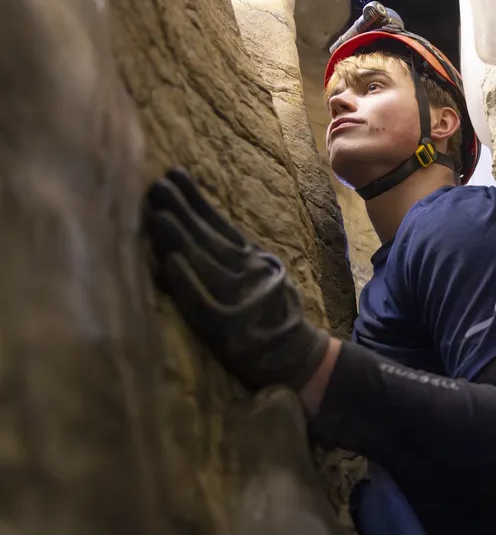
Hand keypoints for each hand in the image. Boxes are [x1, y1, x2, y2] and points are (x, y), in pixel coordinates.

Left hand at [143, 168, 330, 391]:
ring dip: (179, 238)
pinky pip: (203, 304)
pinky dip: (186, 283)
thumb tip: (203, 234)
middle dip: (183, 211)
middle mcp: (252, 276)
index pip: (223, 227)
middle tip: (157, 185)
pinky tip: (169, 263)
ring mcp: (241, 302)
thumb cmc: (276, 318)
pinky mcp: (229, 331)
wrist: (300, 360)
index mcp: (258, 262)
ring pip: (205, 265)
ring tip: (157, 213)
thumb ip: (241, 258)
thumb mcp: (267, 278)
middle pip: (211, 240)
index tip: (174, 175)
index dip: (198, 202)